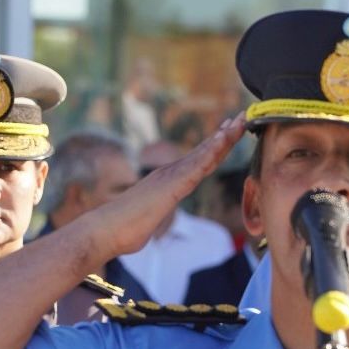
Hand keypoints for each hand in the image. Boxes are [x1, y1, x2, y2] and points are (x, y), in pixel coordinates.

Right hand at [102, 112, 245, 254]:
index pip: (198, 163)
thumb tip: (147, 226)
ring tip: (239, 122)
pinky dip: (210, 151)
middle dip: (225, 135)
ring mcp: (170, 177)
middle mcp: (170, 173)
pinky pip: (195, 166)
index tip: (229, 133)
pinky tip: (223, 140)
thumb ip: (153, 217)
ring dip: (223, 138)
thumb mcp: (149, 221)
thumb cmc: (125, 230)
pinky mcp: (171, 184)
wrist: (106, 230)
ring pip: (203, 155)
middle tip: (242, 117)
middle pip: (204, 153)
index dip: (216, 148)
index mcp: (169, 181)